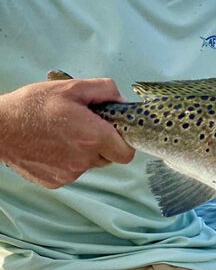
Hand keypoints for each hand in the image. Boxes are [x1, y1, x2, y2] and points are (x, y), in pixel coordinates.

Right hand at [0, 77, 134, 187]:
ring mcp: (67, 174)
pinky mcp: (54, 182)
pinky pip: (73, 171)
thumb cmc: (34, 105)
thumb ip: (106, 90)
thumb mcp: (74, 87)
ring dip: (87, 150)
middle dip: (106, 142)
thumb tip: (121, 100)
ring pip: (91, 164)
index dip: (125, 141)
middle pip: (110, 157)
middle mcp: (82, 160)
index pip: (126, 153)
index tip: (116, 129)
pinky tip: (56, 143)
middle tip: (89, 125)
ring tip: (68, 132)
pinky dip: (70, 159)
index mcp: (92, 137)